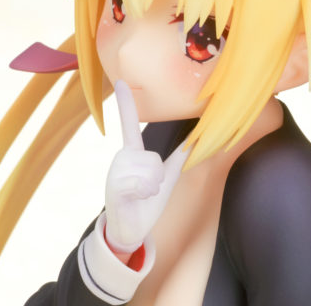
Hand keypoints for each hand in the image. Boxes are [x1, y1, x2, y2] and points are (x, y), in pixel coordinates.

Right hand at [104, 80, 188, 252]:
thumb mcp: (167, 178)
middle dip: (159, 177)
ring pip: (151, 171)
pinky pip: (141, 184)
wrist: (131, 230)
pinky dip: (145, 194)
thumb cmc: (147, 202)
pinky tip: (135, 200)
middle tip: (148, 190)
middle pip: (155, 158)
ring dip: (152, 188)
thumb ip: (179, 158)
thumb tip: (196, 139)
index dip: (125, 103)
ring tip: (141, 196)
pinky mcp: (114, 187)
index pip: (128, 124)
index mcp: (133, 153)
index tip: (120, 81)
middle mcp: (121, 157)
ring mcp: (115, 171)